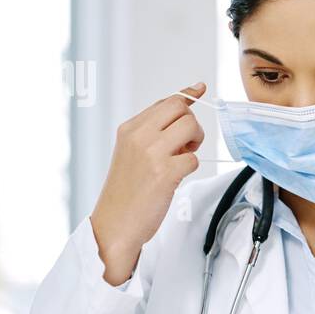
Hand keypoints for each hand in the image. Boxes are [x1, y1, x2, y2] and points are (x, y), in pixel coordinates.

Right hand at [90, 83, 205, 284]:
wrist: (114, 224)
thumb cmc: (126, 192)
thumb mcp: (131, 153)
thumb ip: (153, 134)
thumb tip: (182, 114)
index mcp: (129, 129)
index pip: (166, 102)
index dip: (187, 95)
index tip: (199, 89)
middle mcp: (139, 136)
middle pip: (182, 109)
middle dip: (192, 124)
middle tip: (187, 144)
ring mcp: (151, 153)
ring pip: (191, 127)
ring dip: (195, 143)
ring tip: (181, 159)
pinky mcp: (164, 173)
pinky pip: (193, 159)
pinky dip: (190, 167)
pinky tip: (176, 177)